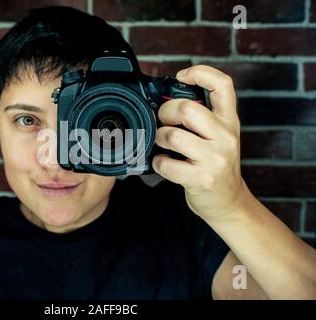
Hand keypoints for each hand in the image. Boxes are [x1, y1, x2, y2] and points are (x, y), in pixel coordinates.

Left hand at [153, 65, 248, 220]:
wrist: (229, 202)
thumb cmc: (216, 166)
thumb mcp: (219, 137)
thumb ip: (202, 118)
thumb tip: (166, 101)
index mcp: (229, 122)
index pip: (223, 84)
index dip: (201, 72)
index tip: (182, 77)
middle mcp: (226, 137)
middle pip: (188, 108)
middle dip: (165, 112)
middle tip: (162, 121)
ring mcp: (215, 159)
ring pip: (173, 136)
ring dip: (159, 138)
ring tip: (162, 144)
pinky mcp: (202, 179)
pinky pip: (167, 164)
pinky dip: (158, 163)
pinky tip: (164, 163)